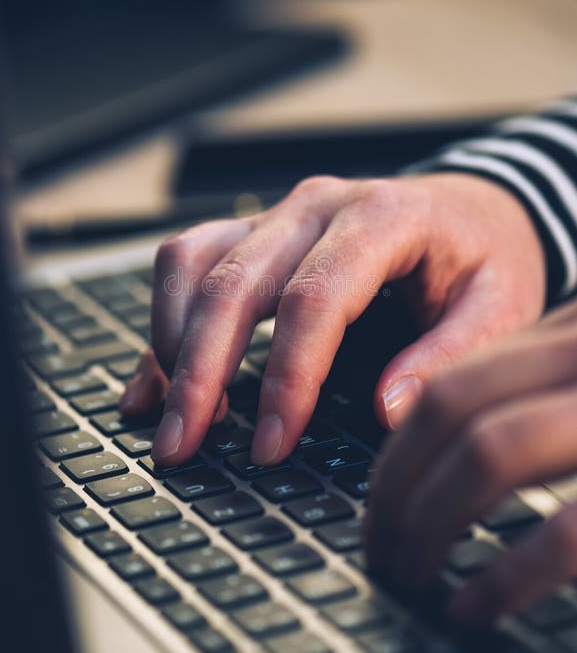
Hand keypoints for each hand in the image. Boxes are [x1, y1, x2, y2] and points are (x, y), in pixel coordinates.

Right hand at [119, 172, 544, 467]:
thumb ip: (449, 355)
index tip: (271, 444)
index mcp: (383, 217)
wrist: (471, 209)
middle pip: (235, 282)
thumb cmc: (484, 258)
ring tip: (172, 418)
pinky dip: (163, 321)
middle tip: (181, 445)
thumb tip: (387, 411)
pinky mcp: (257, 233)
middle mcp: (319, 207)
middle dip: (199, 371)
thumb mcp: (500, 306)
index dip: (286, 375)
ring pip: (192, 263)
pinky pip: (188, 263)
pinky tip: (152, 382)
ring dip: (171, 342)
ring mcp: (279, 216)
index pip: (315, 297)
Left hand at [365, 298, 576, 623]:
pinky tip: (469, 605)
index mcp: (565, 336)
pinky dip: (504, 578)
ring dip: (427, 523)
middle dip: (394, 488)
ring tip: (405, 572)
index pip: (451, 386)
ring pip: (488, 452)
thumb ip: (530, 385)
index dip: (395, 453)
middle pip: (451, 410)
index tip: (375, 503)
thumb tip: (422, 425)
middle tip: (377, 547)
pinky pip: (565, 532)